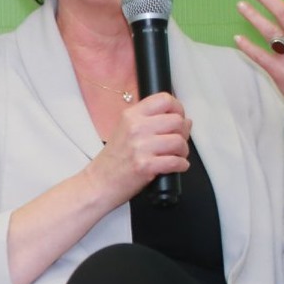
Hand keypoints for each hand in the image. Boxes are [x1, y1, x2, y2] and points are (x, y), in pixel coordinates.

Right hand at [87, 91, 190, 205]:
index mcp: (131, 116)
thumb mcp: (126, 131)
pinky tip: (176, 166)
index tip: (179, 118)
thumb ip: (153, 122)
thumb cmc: (113, 160)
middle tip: (177, 141)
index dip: (178, 109)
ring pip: (179, 141)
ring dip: (183, 151)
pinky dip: (181, 165)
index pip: (164, 100)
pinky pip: (176, 161)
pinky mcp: (145, 166)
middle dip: (183, 133)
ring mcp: (140, 147)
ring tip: (176, 155)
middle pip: (176, 121)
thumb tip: (185, 120)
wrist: (98, 183)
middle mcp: (136, 128)